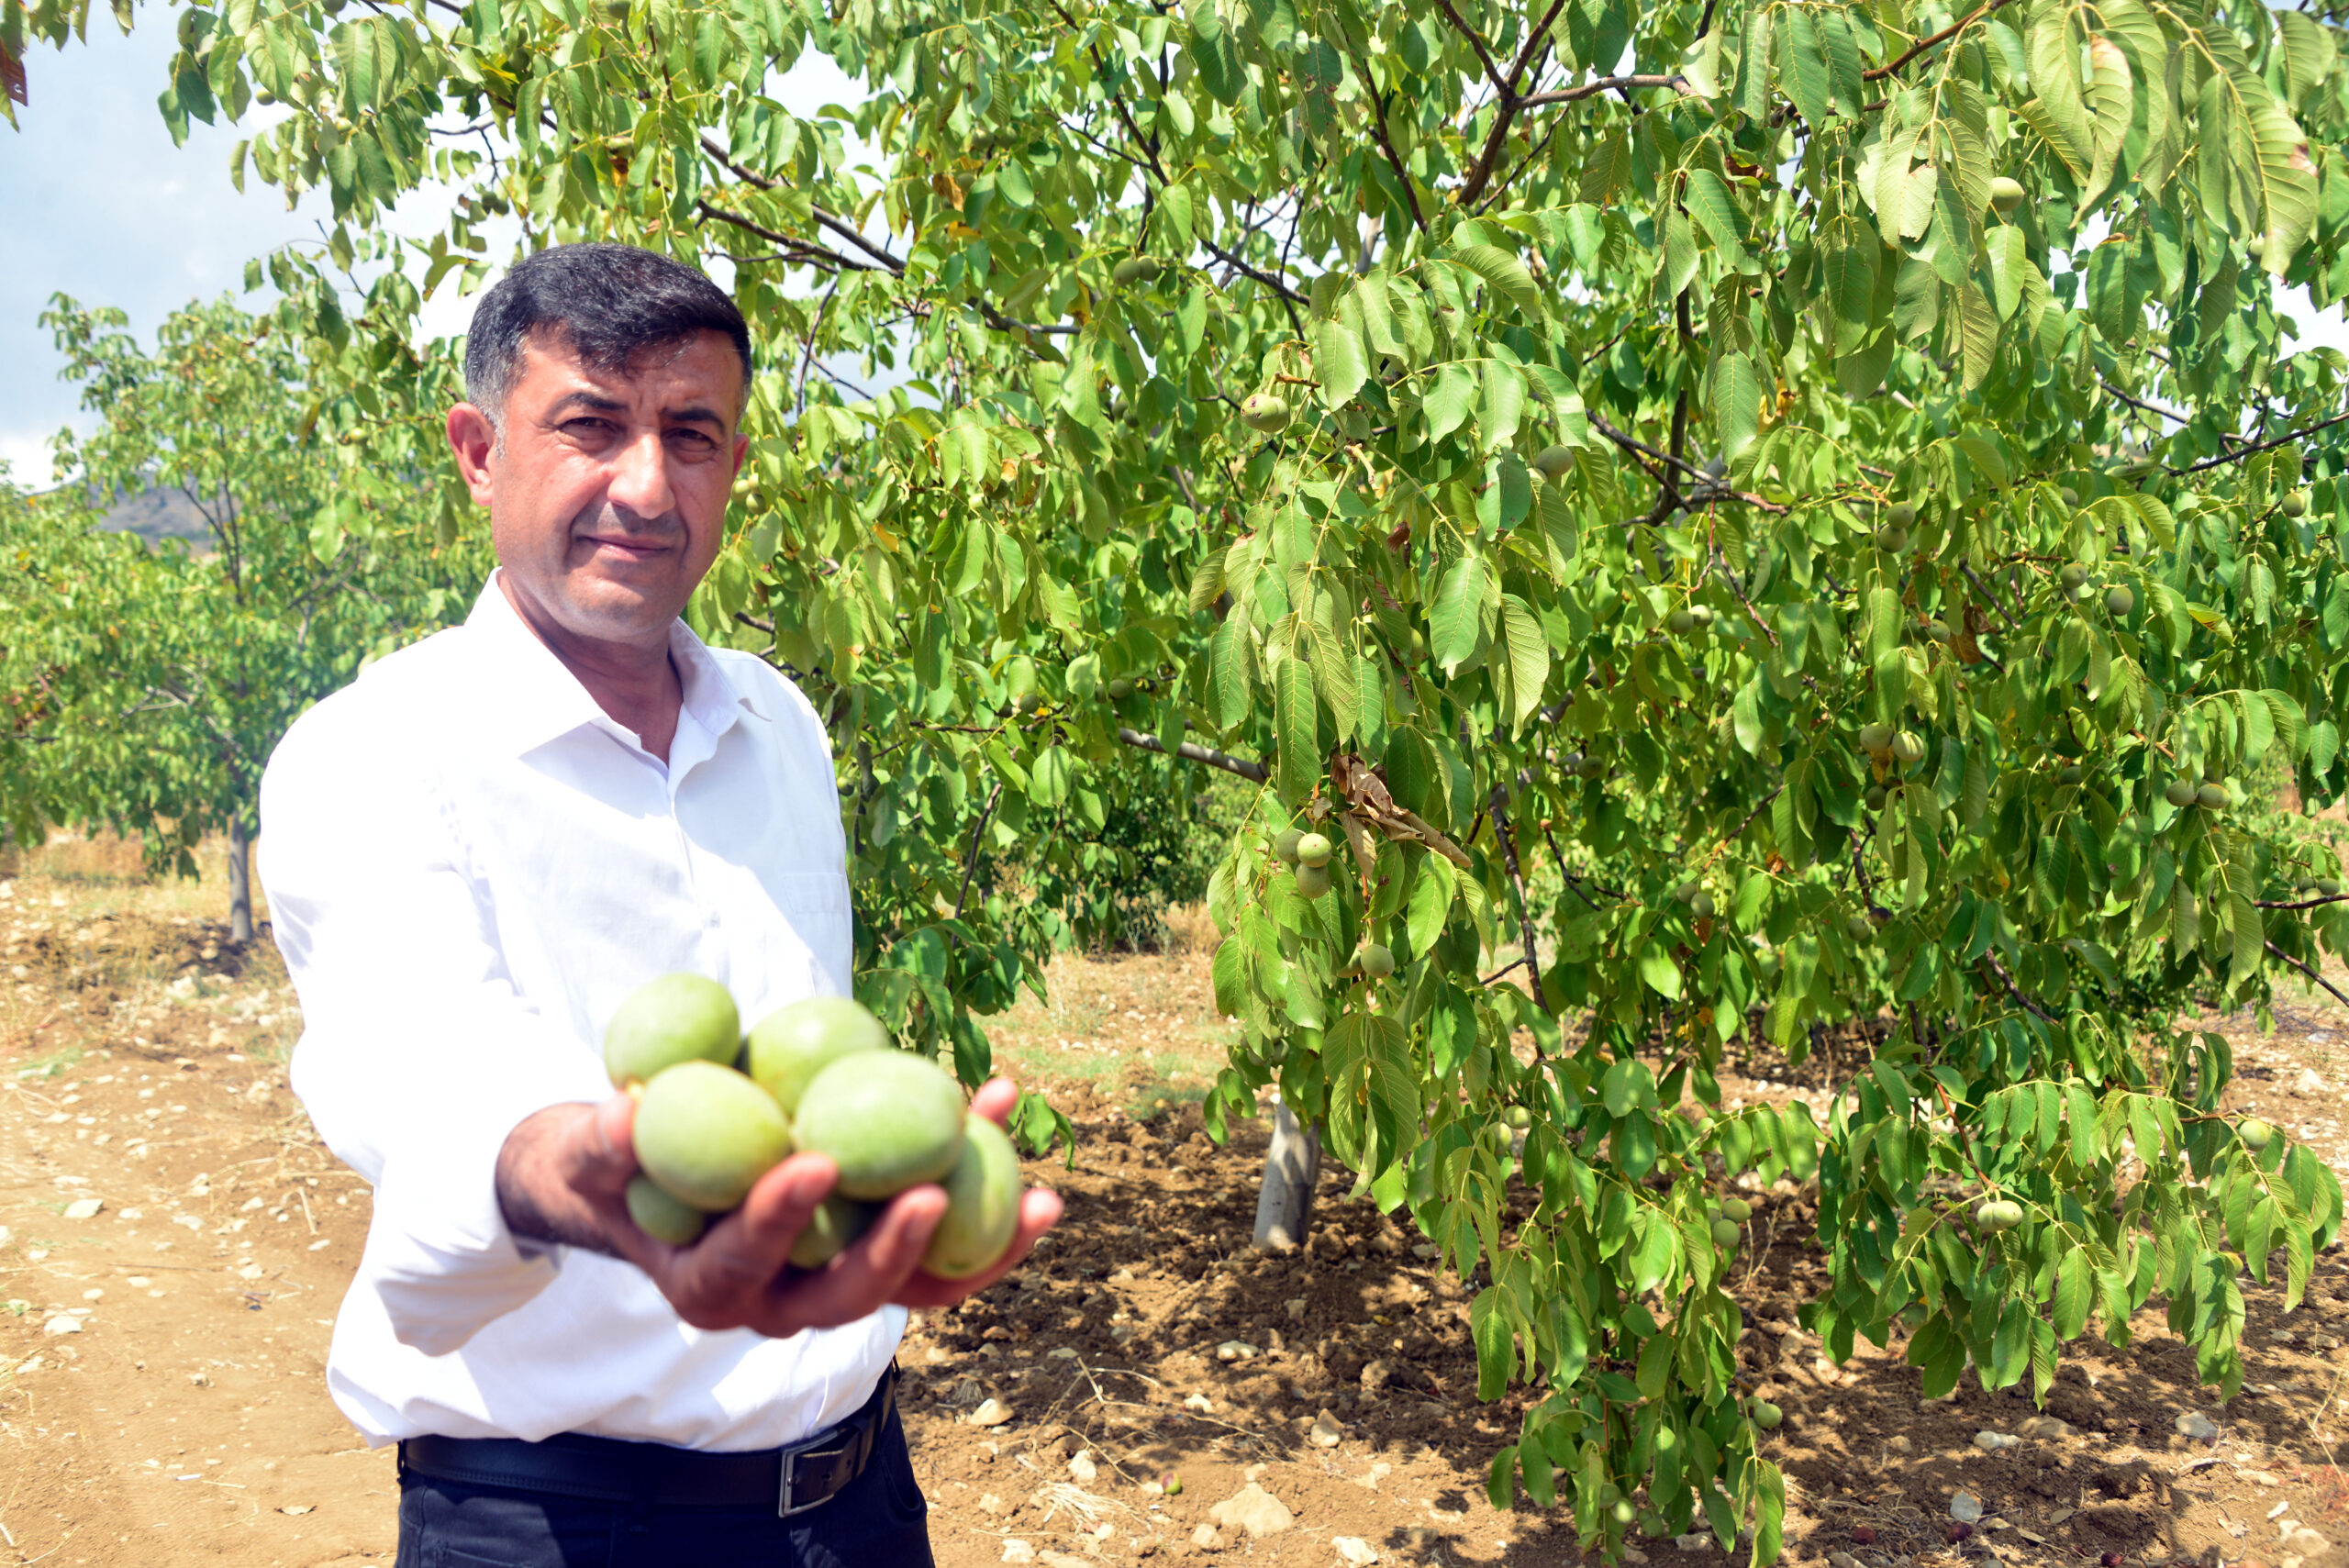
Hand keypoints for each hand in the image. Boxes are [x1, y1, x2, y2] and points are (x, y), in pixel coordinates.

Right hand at [495, 1076, 1062, 1337]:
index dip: (779, 1220)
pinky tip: (1012, 1126)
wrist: (655, 1185)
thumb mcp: (594, 1152)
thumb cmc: (619, 1163)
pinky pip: (948, 1252)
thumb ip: (605, 1141)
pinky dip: (989, 1206)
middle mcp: (780, 1305)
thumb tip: (625, 1110)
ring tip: (1039, 1195)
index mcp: (708, 1288)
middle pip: (848, 1295)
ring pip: (918, 1285)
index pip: (746, 1262)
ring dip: (982, 1244)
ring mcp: (840, 1286)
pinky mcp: (884, 1259)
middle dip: (895, 1251)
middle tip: (934, 1190)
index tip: (814, 1162)